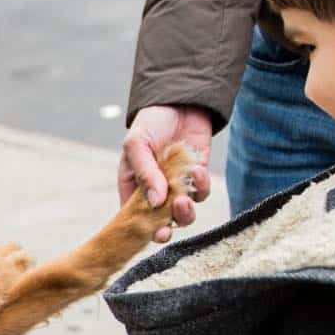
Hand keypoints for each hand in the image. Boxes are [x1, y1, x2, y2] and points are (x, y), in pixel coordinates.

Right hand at [118, 106, 212, 242]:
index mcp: (132, 189)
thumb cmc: (151, 123)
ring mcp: (177, 188)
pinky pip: (201, 194)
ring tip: (184, 199)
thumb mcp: (137, 144)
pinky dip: (201, 186)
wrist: (180, 101)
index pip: (134, 218)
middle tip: (166, 228)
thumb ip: (145, 173)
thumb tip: (156, 202)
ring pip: (182, 215)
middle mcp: (155, 194)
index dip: (141, 230)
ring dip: (184, 213)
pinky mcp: (197, 179)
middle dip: (164, 229)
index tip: (149, 233)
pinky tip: (196, 169)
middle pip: (159, 223)